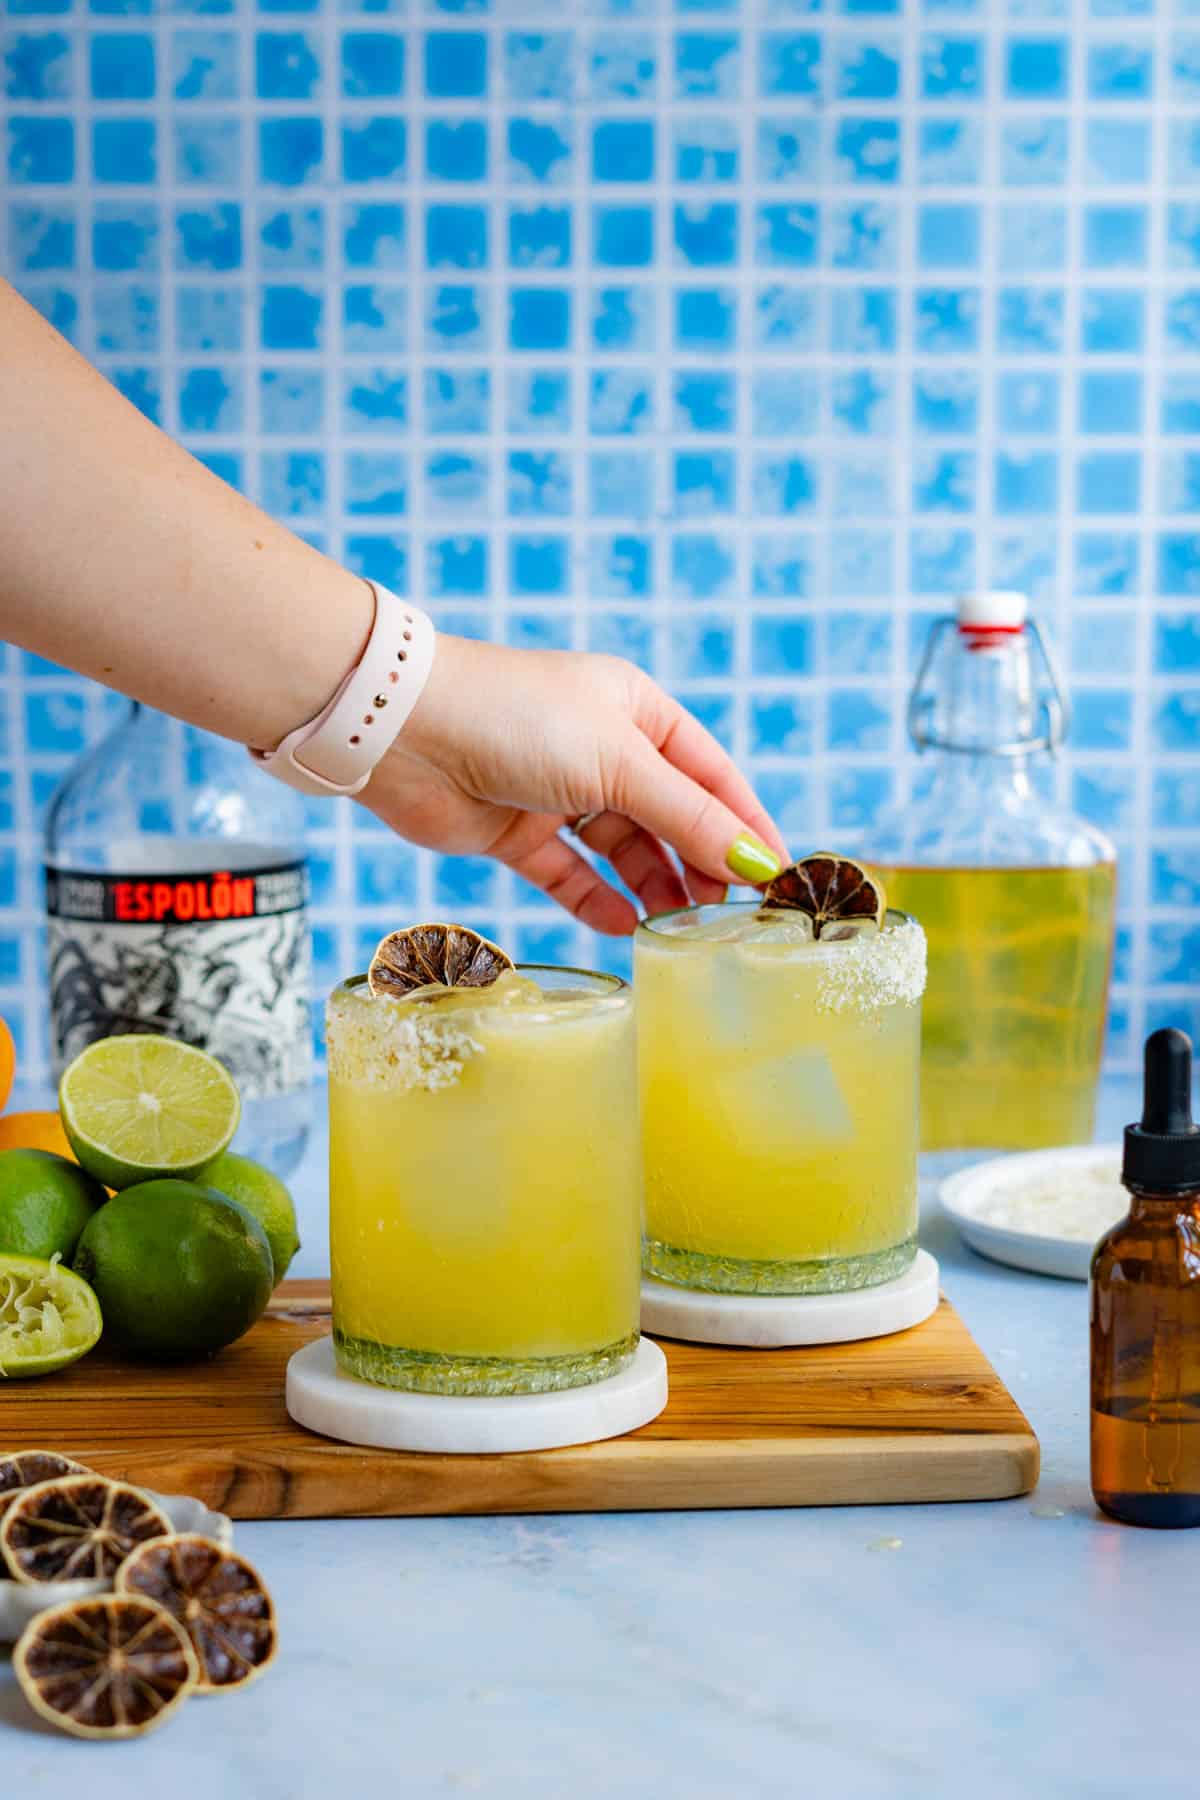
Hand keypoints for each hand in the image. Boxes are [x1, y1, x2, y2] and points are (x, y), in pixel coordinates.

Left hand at [360, 636, 787, 934]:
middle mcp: (601, 747)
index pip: (710, 773)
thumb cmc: (516, 720)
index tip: (776, 875)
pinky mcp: (515, 831)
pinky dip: (595, 899)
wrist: (400, 730)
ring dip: (651, 886)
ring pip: (622, 850)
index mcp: (636, 709)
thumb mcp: (618, 763)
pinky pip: (570, 874)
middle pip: (669, 816)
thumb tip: (756, 861)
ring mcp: (556, 791)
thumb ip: (688, 818)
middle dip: (698, 862)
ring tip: (678, 928)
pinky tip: (622, 926)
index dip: (744, 823)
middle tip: (725, 913)